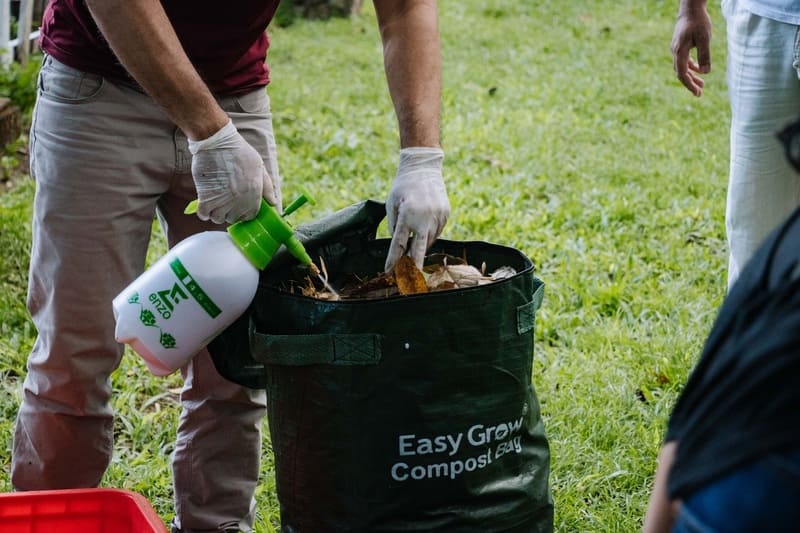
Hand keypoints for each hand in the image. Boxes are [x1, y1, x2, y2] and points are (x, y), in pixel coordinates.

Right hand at [188, 119, 279, 223]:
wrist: (217, 142)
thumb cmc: (239, 151)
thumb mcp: (259, 167)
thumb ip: (267, 186)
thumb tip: (273, 203)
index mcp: (254, 194)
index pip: (249, 216)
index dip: (243, 212)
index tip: (237, 206)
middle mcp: (240, 200)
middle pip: (233, 218)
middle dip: (228, 212)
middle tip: (223, 201)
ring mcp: (223, 200)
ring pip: (218, 218)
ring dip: (215, 212)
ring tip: (214, 201)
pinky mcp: (206, 197)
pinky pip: (204, 214)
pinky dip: (204, 212)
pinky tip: (205, 203)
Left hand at [385, 147, 449, 270]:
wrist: (423, 167)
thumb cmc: (402, 186)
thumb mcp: (391, 204)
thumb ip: (394, 226)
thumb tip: (399, 245)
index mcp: (407, 215)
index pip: (399, 244)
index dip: (393, 260)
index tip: (389, 272)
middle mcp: (424, 218)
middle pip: (419, 250)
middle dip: (414, 267)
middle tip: (411, 281)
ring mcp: (437, 217)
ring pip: (429, 242)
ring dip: (420, 247)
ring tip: (413, 248)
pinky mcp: (446, 214)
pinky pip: (437, 232)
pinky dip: (429, 235)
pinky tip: (423, 229)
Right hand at [671, 2, 711, 96]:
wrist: (690, 9)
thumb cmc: (698, 22)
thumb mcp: (705, 38)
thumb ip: (705, 55)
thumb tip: (706, 72)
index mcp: (679, 51)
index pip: (682, 73)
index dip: (689, 85)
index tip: (698, 93)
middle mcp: (675, 52)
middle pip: (681, 73)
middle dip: (690, 84)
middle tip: (700, 94)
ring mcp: (677, 49)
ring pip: (682, 67)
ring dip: (691, 77)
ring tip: (702, 85)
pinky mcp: (680, 46)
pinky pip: (684, 61)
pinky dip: (691, 68)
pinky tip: (699, 71)